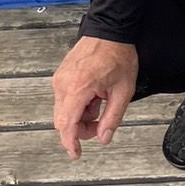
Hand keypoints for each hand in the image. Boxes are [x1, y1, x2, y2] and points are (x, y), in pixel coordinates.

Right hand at [52, 36, 138, 159]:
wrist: (111, 31)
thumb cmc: (118, 55)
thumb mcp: (124, 91)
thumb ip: (113, 117)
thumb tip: (104, 137)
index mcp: (78, 89)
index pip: (67, 125)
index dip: (71, 143)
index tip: (76, 154)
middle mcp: (63, 84)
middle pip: (63, 121)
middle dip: (80, 129)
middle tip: (100, 126)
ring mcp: (60, 79)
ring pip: (64, 111)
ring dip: (80, 117)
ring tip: (101, 105)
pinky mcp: (61, 76)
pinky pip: (65, 99)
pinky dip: (78, 105)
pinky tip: (94, 98)